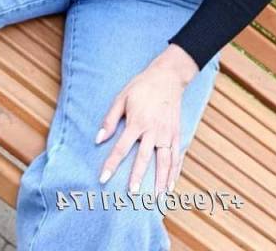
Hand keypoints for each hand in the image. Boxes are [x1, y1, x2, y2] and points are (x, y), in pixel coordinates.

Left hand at [95, 62, 184, 195]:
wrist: (168, 76)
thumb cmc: (142, 86)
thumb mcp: (122, 98)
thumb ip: (110, 119)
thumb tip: (98, 139)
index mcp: (137, 122)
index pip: (122, 147)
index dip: (111, 164)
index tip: (103, 179)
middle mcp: (153, 130)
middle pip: (144, 157)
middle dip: (137, 177)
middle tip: (132, 194)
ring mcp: (167, 132)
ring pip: (164, 160)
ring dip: (160, 179)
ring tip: (156, 198)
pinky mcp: (177, 132)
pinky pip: (176, 155)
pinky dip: (175, 171)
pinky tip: (171, 185)